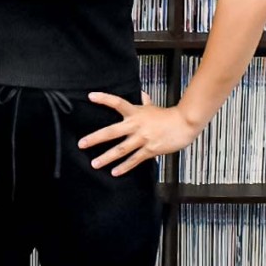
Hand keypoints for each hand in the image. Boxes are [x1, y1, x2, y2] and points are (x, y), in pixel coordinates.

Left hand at [79, 91, 200, 176]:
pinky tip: (114, 172)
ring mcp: (142, 138)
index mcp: (135, 112)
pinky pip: (134, 160)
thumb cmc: (168, 115)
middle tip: (81, 144)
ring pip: (120, 150)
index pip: (117, 103)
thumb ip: (145, 101)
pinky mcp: (150, 150)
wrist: (184, 124)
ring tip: (94, 164)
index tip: (90, 96)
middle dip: (95, 138)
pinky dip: (124, 167)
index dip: (104, 99)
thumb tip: (141, 93)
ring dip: (106, 158)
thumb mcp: (153, 107)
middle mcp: (136, 125)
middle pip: (111, 132)